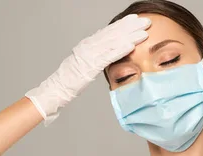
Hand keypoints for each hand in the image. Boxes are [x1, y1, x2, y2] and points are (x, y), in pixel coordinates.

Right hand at [25, 14, 150, 124]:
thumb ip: (96, 56)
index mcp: (87, 44)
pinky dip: (120, 49)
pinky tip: (131, 45)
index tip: (134, 19)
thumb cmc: (70, 80)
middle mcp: (88, 46)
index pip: (107, 31)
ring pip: (112, 42)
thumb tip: (108, 53)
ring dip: (130, 36)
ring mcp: (89, 55)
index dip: (122, 24)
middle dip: (130, 26)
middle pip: (112, 33)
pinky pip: (108, 56)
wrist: (57, 89)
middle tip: (145, 21)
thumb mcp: (84, 64)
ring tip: (144, 31)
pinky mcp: (90, 66)